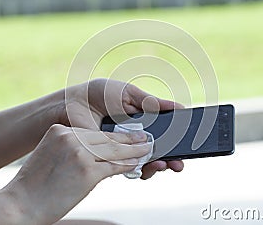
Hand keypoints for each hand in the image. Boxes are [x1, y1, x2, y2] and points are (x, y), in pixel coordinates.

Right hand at [3, 124, 149, 223]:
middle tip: (144, 138)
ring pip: (114, 150)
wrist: (19, 204)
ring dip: (134, 150)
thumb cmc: (34, 185)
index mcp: (60, 130)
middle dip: (129, 139)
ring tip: (147, 149)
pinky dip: (128, 164)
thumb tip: (97, 153)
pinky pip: (114, 165)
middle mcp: (70, 137)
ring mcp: (80, 153)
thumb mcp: (51, 156)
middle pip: (107, 138)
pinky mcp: (88, 171)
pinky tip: (137, 163)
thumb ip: (72, 149)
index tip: (126, 134)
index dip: (114, 134)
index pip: (94, 132)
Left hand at [59, 78, 183, 178]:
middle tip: (180, 162)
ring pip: (148, 162)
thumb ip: (153, 102)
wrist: (73, 104)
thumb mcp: (129, 94)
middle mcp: (134, 137)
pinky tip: (150, 163)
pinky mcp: (111, 159)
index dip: (177, 139)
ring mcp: (123, 149)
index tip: (190, 142)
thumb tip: (180, 106)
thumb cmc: (99, 94)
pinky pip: (131, 168)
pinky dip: (143, 168)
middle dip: (173, 158)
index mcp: (141, 121)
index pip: (164, 133)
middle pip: (159, 151)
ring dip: (161, 165)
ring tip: (168, 163)